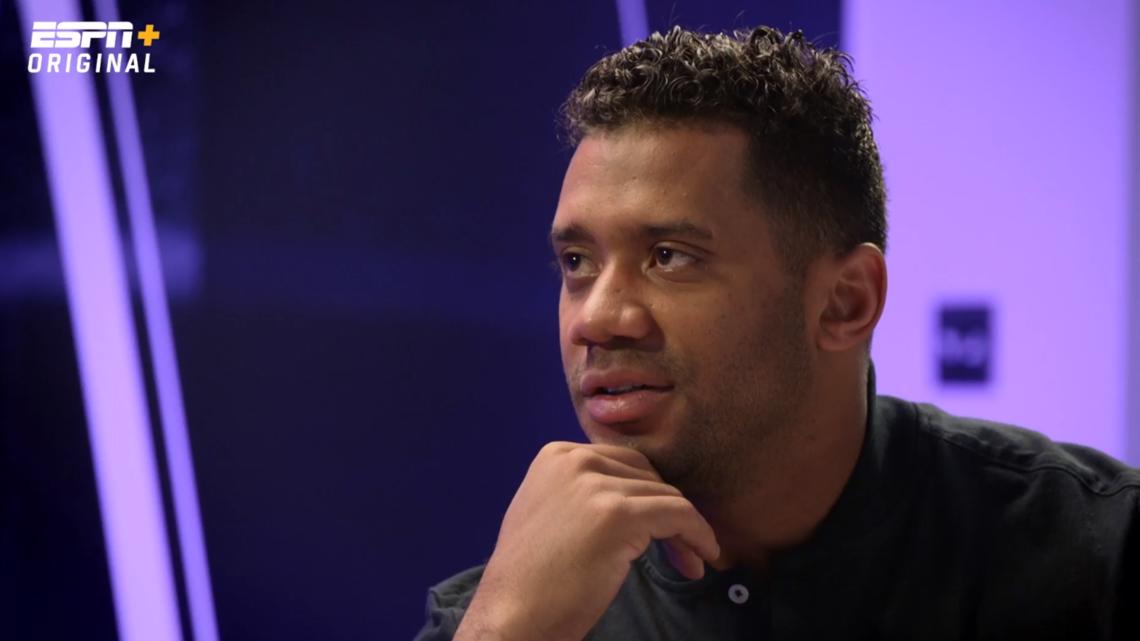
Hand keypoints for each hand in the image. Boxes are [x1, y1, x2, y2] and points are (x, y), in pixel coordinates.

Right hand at [454, 442, 719, 640]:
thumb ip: (583, 491)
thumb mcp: (550, 512)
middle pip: (648, 476)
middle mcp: (574, 460)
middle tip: (680, 550)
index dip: (648, 497)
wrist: (512, 617)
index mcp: (556, 455)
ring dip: (685, 531)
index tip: (661, 530)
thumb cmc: (532, 580)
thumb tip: (638, 493)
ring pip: (667, 497)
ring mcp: (595, 485)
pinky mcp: (617, 514)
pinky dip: (699, 534)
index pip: (623, 464)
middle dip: (669, 511)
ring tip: (688, 563)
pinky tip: (703, 555)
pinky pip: (679, 515)